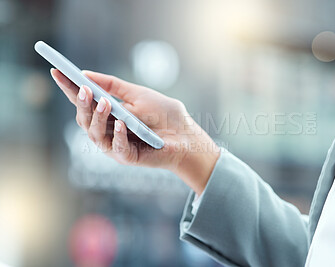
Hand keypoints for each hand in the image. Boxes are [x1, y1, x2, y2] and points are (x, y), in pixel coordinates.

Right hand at [50, 69, 219, 193]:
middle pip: (84, 119)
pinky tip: (120, 123)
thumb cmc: (165, 115)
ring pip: (94, 134)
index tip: (56, 71)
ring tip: (103, 102)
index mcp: (109, 114)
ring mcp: (115, 145)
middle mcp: (107, 130)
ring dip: (97, 117)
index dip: (69, 88)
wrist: (187, 135)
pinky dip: (117, 135)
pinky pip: (116, 148)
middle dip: (81, 103)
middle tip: (82, 88)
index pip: (85, 101)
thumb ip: (114, 86)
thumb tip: (86, 74)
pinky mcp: (128, 157)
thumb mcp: (138, 94)